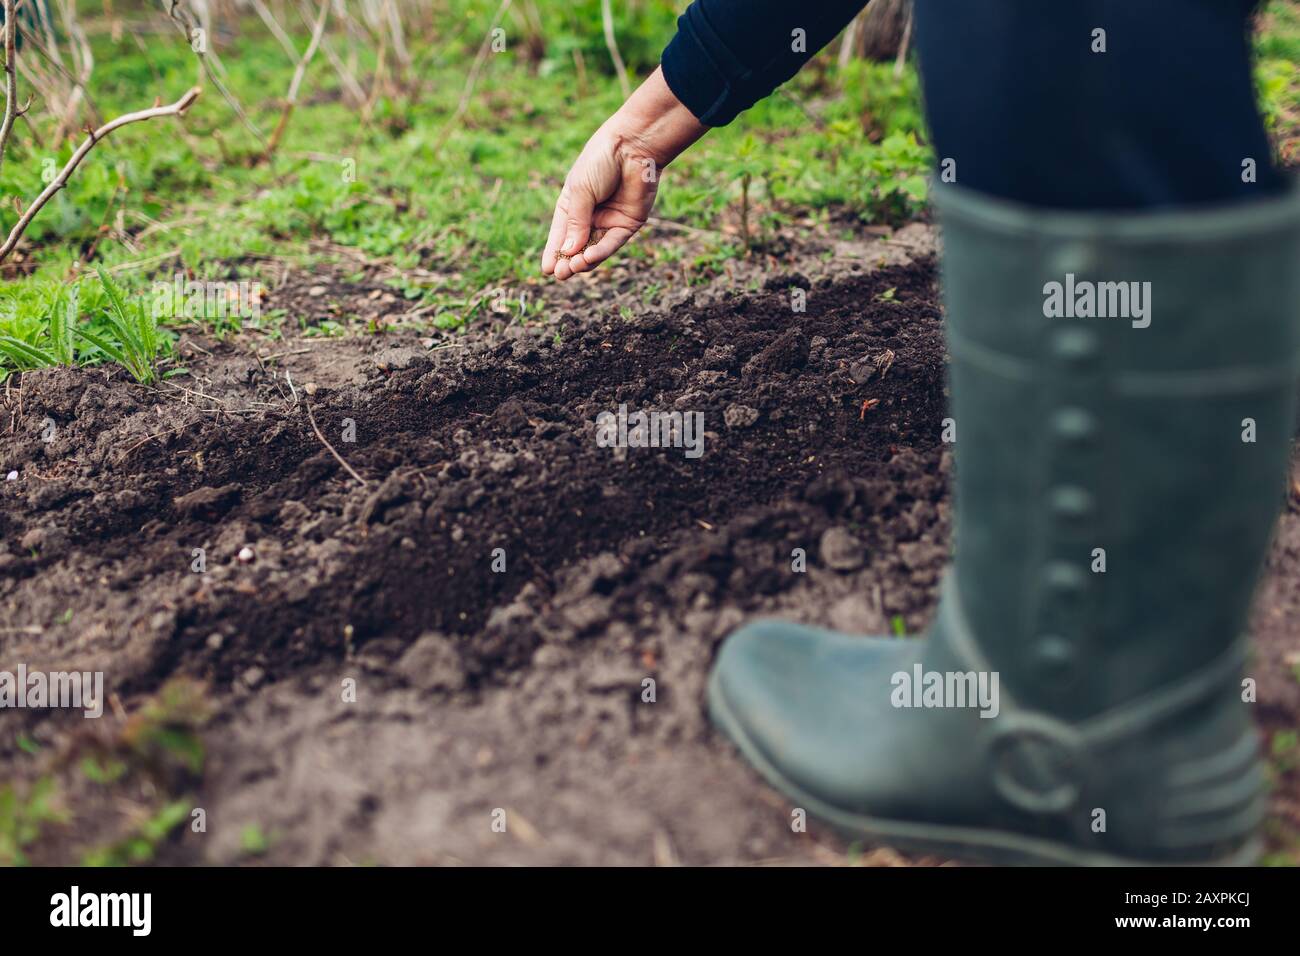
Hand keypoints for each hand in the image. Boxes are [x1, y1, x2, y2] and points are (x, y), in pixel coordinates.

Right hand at [542, 130, 659, 280]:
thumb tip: (568, 252)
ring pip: (594, 249)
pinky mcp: (628, 224)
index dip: (554, 252)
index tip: (546, 270)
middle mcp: (590, 215)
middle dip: (567, 261)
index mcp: (572, 204)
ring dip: (583, 261)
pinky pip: (612, 243)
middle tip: (559, 274)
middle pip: (577, 246)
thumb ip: (576, 222)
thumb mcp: (581, 191)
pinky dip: (601, 252)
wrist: (634, 146)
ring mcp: (610, 220)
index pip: (561, 234)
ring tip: (572, 268)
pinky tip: (588, 258)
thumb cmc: (601, 161)